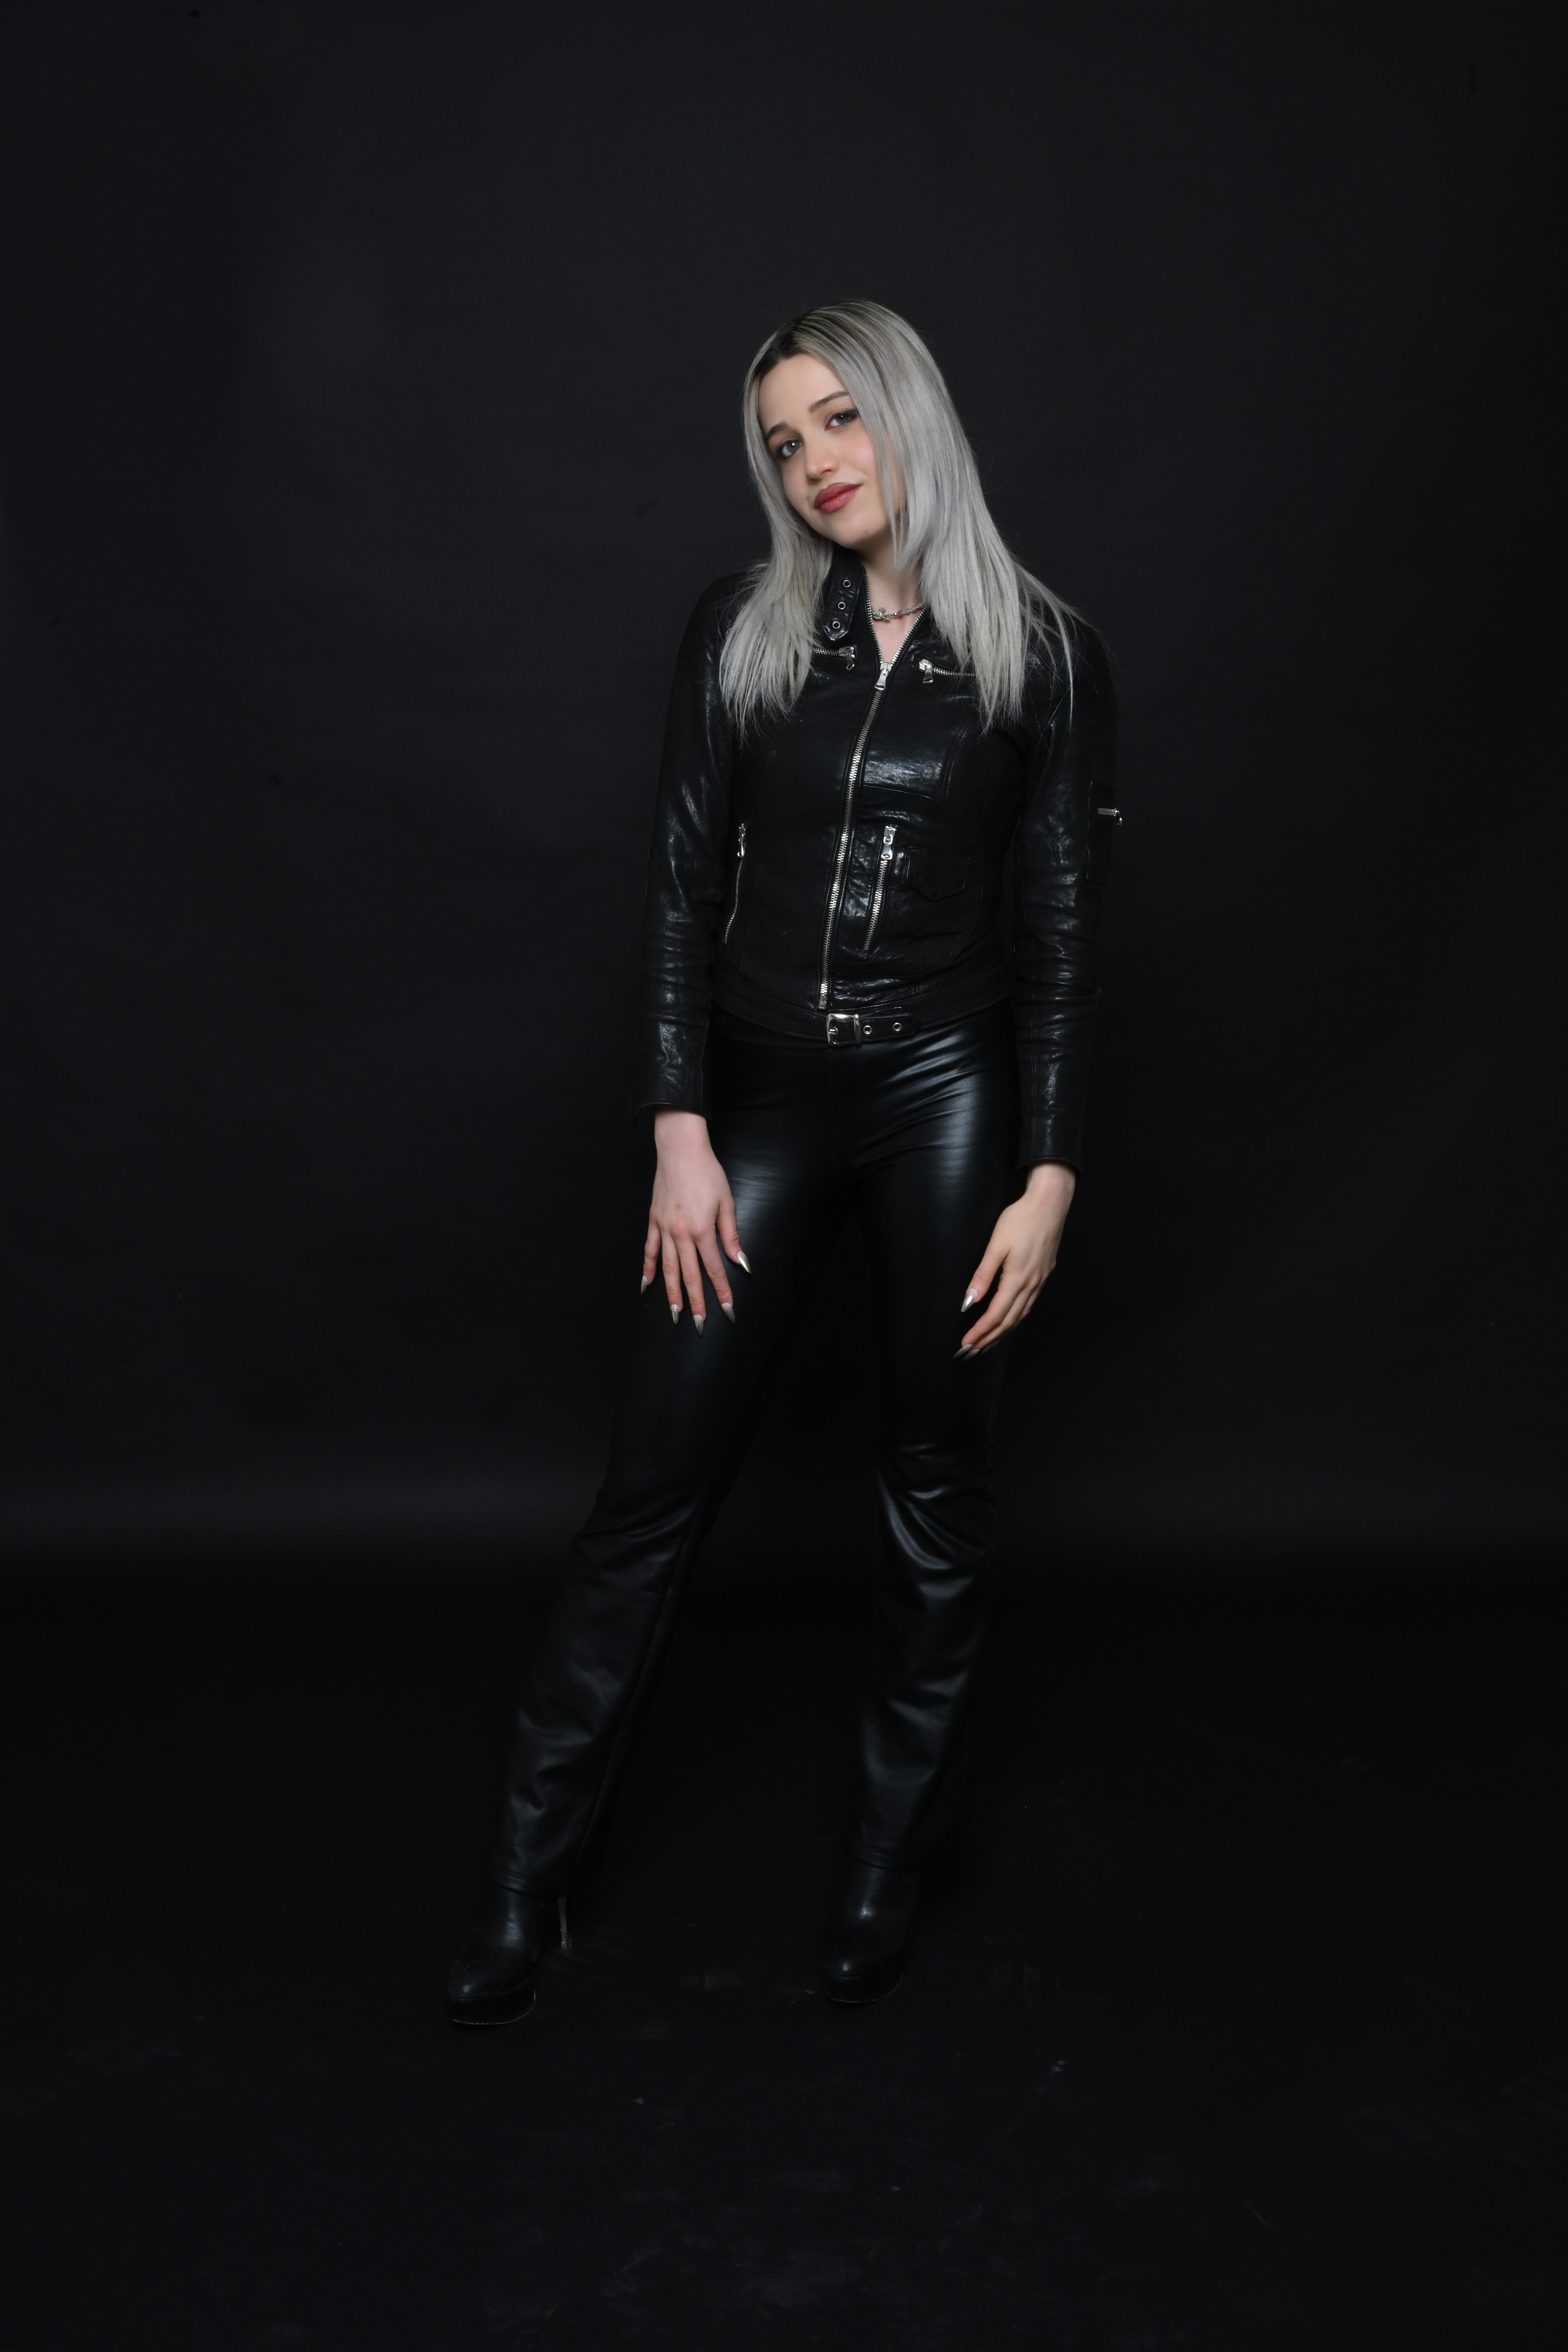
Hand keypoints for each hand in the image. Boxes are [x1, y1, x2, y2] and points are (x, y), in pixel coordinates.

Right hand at [644, 1110, 748, 1330]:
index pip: (715, 1269)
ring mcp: (664, 1229)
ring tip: (675, 1313)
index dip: (721, 1292)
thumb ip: (731, 1235)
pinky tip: (648, 1284)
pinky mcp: (653, 1221)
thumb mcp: (726, 1203)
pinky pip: (650, 1250)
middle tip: (699, 1324)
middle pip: (689, 1275)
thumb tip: (740, 1262)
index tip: (727, 1311)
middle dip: (696, 1302)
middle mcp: (681, 1234)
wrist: (680, 1150)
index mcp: (702, 1230)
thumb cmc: (707, 1172)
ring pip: (667, 1268)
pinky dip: (649, 1268)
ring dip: (671, 1293)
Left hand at [957, 1162, 1076, 1356]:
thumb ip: (982, 1275)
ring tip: (986, 1344)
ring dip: (1002, 1332)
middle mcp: (1031, 1285)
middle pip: (1008, 1321)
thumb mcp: (996, 1245)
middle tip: (971, 1352)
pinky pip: (1028, 1305)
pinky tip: (1008, 1321)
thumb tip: (968, 1301)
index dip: (980, 1332)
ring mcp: (1039, 1281)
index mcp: (1018, 1279)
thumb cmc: (1021, 1219)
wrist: (1050, 1204)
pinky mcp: (1043, 1274)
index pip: (996, 1315)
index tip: (966, 1344)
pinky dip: (1015, 1318)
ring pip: (1020, 1316)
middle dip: (989, 1339)